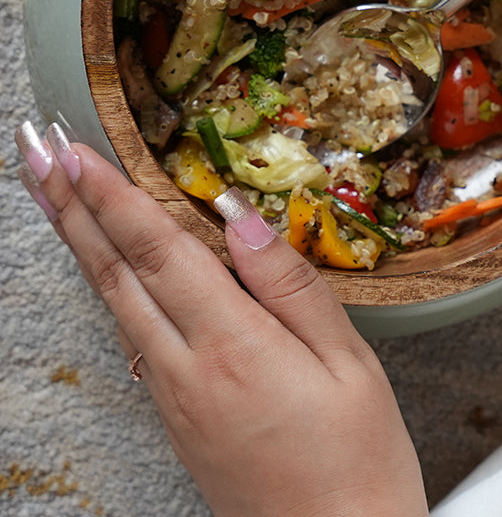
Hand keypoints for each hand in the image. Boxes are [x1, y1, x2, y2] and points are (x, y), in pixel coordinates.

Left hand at [15, 121, 427, 516]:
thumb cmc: (357, 458)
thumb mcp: (347, 363)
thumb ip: (290, 284)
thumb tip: (241, 218)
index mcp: (233, 346)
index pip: (156, 252)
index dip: (112, 196)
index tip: (75, 151)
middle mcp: (186, 370)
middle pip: (114, 275)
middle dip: (72, 209)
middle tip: (37, 154)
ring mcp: (173, 397)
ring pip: (114, 305)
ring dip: (80, 244)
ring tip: (54, 198)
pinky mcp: (177, 417)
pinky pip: (132, 336)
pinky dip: (108, 289)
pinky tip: (105, 273)